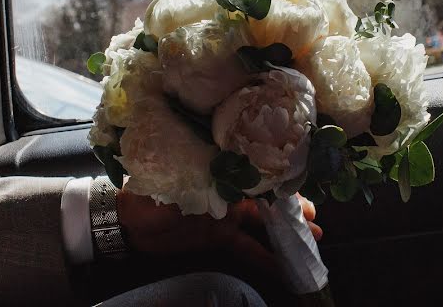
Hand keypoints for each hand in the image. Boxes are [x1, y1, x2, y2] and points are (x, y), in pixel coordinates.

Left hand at [115, 191, 321, 275]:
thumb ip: (201, 181)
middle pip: (268, 197)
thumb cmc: (148, 193)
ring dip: (287, 233)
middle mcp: (229, 190)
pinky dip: (266, 258)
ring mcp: (227, 215)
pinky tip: (285, 270)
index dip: (281, 179)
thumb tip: (227, 180)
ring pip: (265, 223)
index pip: (257, 172)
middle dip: (293, 207)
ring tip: (314, 241)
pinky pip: (248, 248)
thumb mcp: (175, 182)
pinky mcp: (220, 237)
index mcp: (220, 171)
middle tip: (317, 218)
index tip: (302, 186)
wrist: (125, 221)